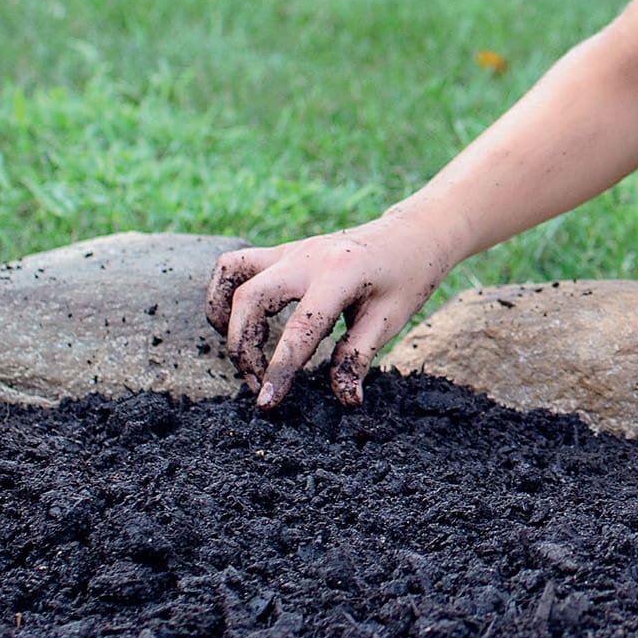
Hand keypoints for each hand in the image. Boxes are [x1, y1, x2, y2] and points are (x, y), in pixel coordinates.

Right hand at [205, 206, 464, 409]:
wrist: (413, 234)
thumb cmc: (408, 276)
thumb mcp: (391, 318)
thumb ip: (358, 357)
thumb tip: (344, 400)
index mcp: (340, 273)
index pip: (300, 328)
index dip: (279, 369)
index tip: (266, 403)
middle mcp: (308, 256)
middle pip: (250, 298)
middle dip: (243, 347)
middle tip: (257, 384)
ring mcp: (292, 250)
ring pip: (232, 275)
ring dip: (225, 318)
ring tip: (243, 354)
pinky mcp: (283, 251)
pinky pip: (235, 266)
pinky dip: (224, 294)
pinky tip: (239, 324)